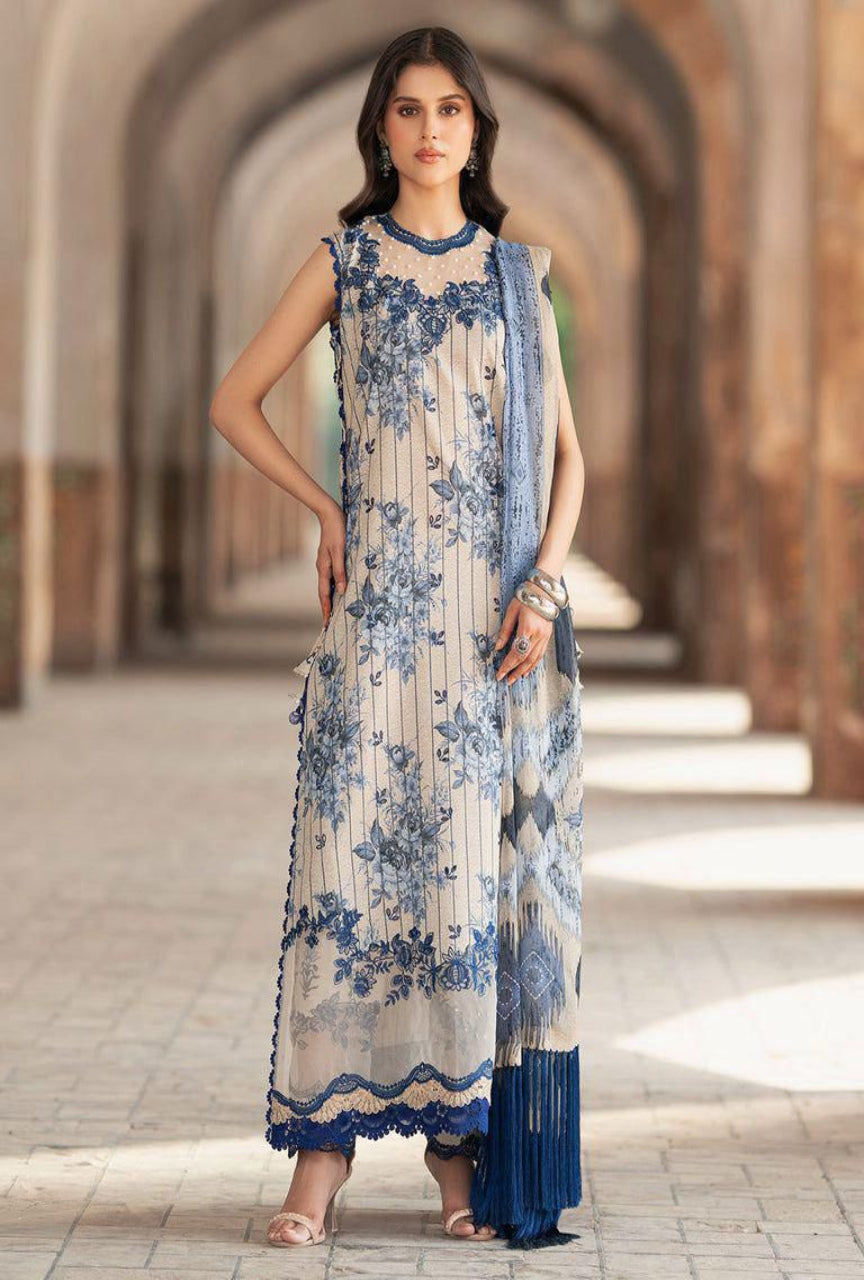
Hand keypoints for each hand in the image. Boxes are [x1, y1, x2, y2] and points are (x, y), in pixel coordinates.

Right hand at [316, 501, 346, 623]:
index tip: (327, 624)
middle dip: (327, 608)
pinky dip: (334, 587)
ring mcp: (325, 563)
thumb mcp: (340, 551)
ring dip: (330, 599)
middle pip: (324, 593)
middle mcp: (323, 568)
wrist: (330, 514)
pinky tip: (339, 590)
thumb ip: (340, 571)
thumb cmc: (337, 531)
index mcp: (323, 568)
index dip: (326, 609)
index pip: (324, 594)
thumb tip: (341, 591)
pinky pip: (331, 577)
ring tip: (335, 611)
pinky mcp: (330, 558)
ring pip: (327, 585)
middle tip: (329, 623)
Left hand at [493, 598, 553, 683]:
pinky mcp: (548, 636)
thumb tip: (497, 648)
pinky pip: (541, 654)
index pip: (516, 653)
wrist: (544, 591)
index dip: (507, 665)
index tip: (499, 674)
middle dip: (515, 671)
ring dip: (524, 670)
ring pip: (535, 659)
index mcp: (527, 628)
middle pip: (526, 659)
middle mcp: (538, 635)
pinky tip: (527, 669)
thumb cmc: (524, 598)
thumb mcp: (510, 612)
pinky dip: (534, 664)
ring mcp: (545, 636)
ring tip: (516, 679)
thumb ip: (504, 631)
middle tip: (506, 681)